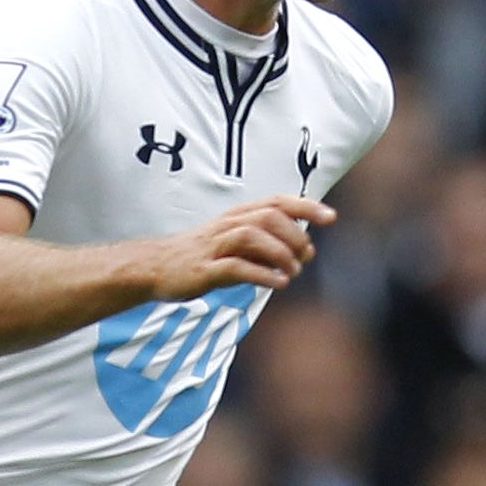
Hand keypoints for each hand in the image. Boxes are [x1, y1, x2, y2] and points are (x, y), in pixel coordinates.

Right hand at [134, 197, 334, 300]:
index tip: (331, 217)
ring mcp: (214, 247)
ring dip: (280, 254)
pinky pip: (237, 267)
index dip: (306, 207)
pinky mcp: (205, 270)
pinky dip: (262, 274)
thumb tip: (305, 248)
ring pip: (253, 237)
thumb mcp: (234, 243)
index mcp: (236, 216)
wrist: (154, 268)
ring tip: (293, 272)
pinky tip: (278, 283)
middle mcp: (227, 226)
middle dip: (295, 236)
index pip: (277, 202)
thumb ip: (267, 241)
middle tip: (306, 257)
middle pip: (269, 217)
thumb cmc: (200, 256)